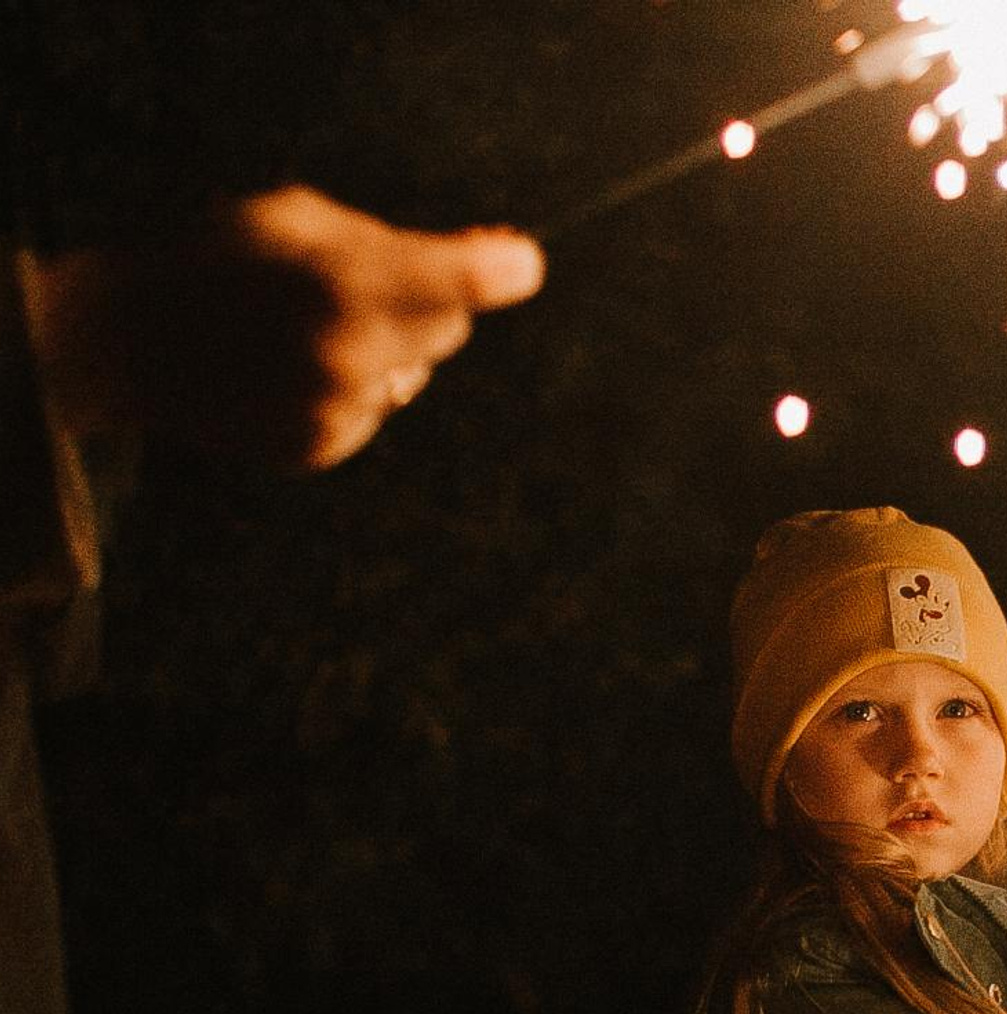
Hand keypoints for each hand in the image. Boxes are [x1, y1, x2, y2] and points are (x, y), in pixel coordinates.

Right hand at [25, 186, 545, 469]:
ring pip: (411, 374)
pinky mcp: (323, 447)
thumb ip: (389, 243)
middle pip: (448, 331)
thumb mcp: (293, 220)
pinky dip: (348, 389)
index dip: (500, 270)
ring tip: (302, 329)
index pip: (459, 284)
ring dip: (381, 349)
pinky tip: (288, 370)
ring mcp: (336, 410)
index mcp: (343, 283)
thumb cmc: (218, 262)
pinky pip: (371, 411)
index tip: (523, 262)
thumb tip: (496, 260)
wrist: (129, 344)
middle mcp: (349, 355)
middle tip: (365, 282)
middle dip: (426, 304)